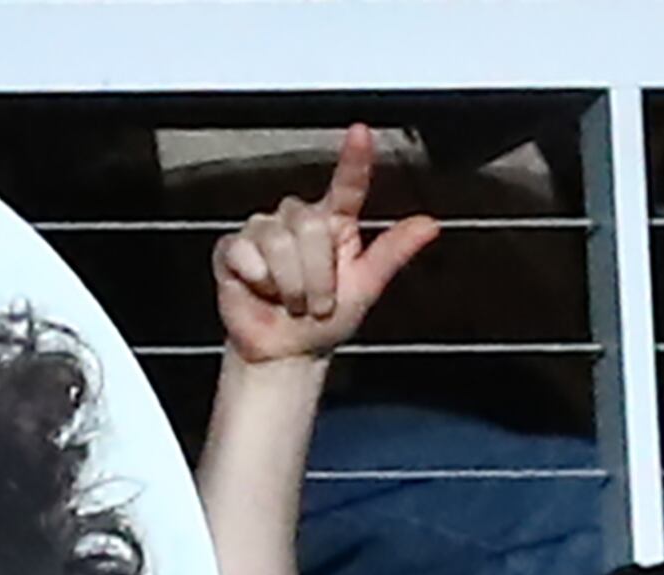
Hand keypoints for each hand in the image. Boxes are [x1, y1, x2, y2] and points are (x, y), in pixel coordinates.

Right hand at [214, 124, 440, 364]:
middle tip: (316, 302)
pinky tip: (260, 289)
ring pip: (279, 241)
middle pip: (309, 225)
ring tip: (292, 300)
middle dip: (316, 274)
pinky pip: (245, 252)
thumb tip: (429, 225)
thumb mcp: (365, 288)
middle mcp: (299, 219)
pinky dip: (258, 279)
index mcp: (334, 223)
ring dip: (290, 285)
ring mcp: (264, 230)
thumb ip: (394, 253)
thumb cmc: (323, 323)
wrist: (285, 353)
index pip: (346, 184)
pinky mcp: (234, 247)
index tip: (361, 133)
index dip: (353, 159)